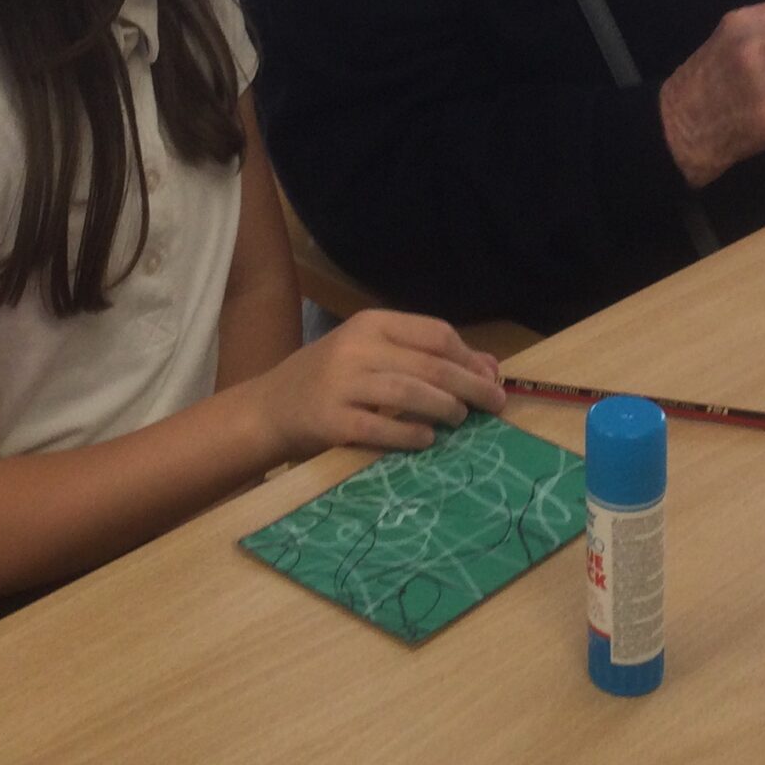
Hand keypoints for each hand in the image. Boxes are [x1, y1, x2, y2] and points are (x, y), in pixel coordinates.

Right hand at [252, 311, 506, 459]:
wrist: (270, 406)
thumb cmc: (331, 378)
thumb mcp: (375, 355)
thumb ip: (426, 357)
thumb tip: (489, 367)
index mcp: (372, 324)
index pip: (435, 334)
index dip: (470, 358)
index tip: (493, 378)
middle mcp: (357, 348)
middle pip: (430, 364)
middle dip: (470, 385)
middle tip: (495, 405)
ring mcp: (341, 383)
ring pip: (409, 392)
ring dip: (445, 407)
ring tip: (460, 419)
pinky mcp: (331, 420)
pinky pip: (381, 428)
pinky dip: (410, 434)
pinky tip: (427, 440)